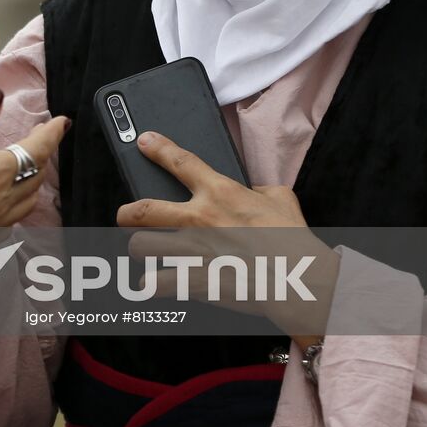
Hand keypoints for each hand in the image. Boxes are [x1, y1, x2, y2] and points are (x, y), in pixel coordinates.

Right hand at [0, 88, 69, 228]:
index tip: (61, 122)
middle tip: (41, 136)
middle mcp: (4, 201)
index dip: (52, 133)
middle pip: (37, 173)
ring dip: (34, 178)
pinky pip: (15, 218)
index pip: (37, 149)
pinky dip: (19, 202)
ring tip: (27, 165)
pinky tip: (4, 200)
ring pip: (30, 199)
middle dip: (43, 152)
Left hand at [116, 131, 339, 347]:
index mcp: (221, 193)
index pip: (180, 161)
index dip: (158, 148)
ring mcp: (195, 250)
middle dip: (126, 212)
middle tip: (123, 215)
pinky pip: (160, 282)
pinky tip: (147, 286)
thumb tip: (248, 192)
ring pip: (142, 246)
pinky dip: (152, 285)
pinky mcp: (198, 280)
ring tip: (142, 250)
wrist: (302, 280)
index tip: (143, 141)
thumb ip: (257, 190)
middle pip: (144, 209)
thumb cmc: (295, 240)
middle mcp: (200, 218)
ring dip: (140, 248)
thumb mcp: (280, 199)